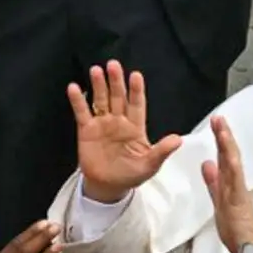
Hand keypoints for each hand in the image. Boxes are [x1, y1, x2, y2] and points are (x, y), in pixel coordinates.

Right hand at [68, 61, 182, 204]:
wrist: (107, 186)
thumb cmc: (130, 175)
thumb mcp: (150, 165)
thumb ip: (161, 151)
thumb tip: (178, 140)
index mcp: (135, 127)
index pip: (136, 104)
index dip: (136, 90)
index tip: (135, 76)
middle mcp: (119, 121)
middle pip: (118, 97)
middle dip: (116, 81)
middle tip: (113, 65)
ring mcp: (102, 124)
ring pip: (101, 100)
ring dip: (99, 85)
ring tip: (96, 70)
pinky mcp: (86, 131)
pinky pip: (82, 112)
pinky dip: (78, 101)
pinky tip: (74, 88)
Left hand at [200, 116, 252, 252]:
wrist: (250, 248)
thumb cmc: (237, 229)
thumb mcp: (219, 199)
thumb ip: (214, 182)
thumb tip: (207, 165)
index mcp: (230, 184)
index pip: (225, 156)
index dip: (220, 140)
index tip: (216, 124)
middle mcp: (235, 184)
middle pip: (230, 155)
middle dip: (224, 135)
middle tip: (219, 118)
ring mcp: (238, 191)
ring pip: (233, 163)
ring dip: (227, 145)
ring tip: (222, 128)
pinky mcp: (239, 201)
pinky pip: (236, 181)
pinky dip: (233, 167)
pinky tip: (230, 155)